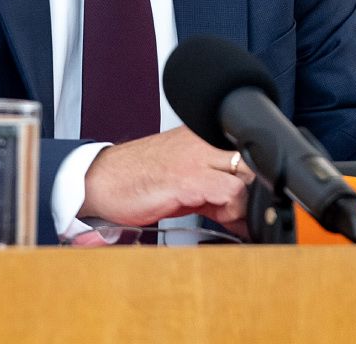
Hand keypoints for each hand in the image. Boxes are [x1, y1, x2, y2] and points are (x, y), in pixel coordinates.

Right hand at [80, 126, 253, 234]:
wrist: (100, 180)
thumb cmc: (135, 179)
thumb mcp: (181, 179)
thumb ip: (212, 190)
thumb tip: (241, 214)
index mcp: (200, 135)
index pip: (246, 152)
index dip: (255, 182)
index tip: (253, 205)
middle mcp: (202, 140)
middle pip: (252, 161)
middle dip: (255, 192)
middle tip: (246, 216)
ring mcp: (196, 158)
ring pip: (248, 174)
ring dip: (246, 203)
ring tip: (232, 219)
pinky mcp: (187, 179)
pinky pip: (229, 192)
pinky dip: (234, 210)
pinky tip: (222, 220)